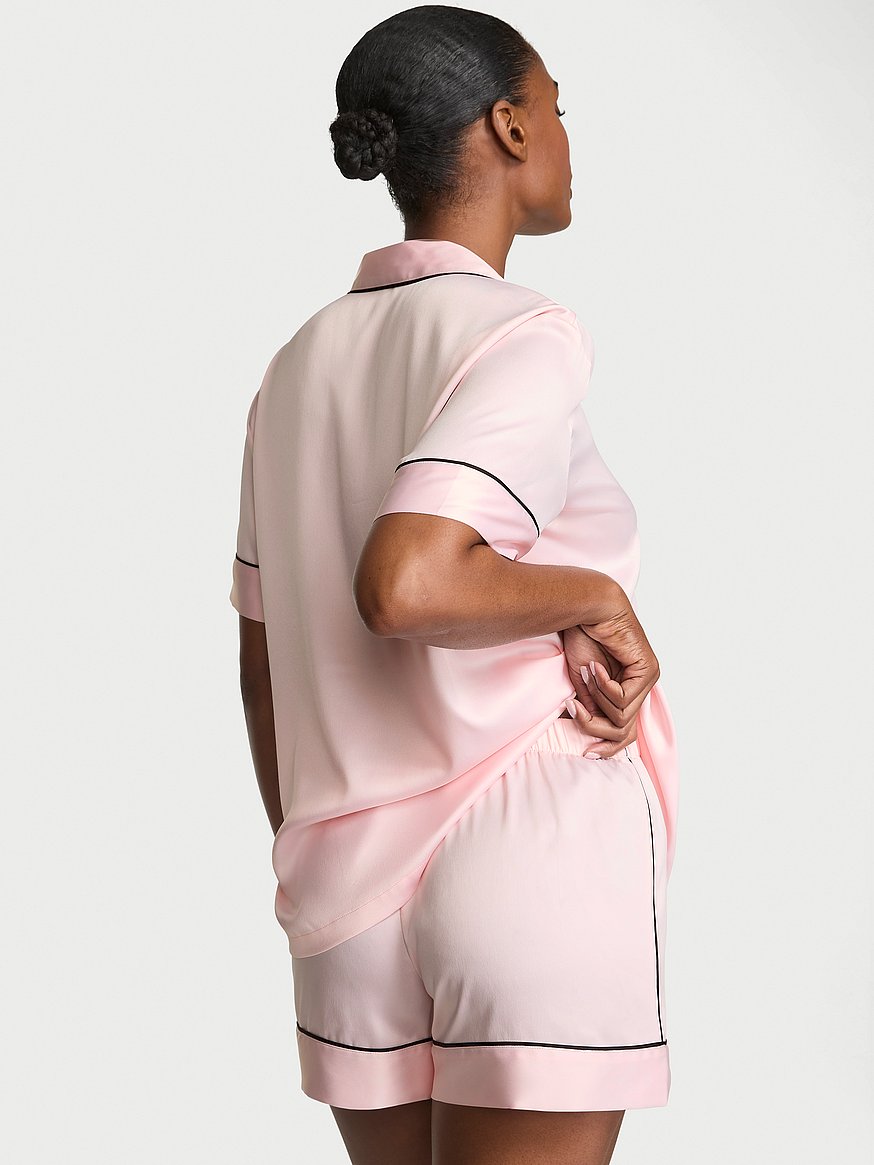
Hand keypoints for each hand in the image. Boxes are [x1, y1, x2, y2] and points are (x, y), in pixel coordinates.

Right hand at [560, 602, 659, 757]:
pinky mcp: (648, 669)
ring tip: (585, 674)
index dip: (608, 746)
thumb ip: (590, 709)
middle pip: (624, 731)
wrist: (586, 608)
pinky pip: (622, 700)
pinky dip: (603, 686)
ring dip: (595, 699)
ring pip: (621, 718)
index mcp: (628, 690)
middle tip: (575, 706)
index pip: (626, 733)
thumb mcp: (582, 684)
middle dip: (594, 726)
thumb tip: (589, 738)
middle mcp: (642, 686)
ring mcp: (648, 678)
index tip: (587, 752)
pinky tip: (594, 667)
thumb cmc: (581, 638)